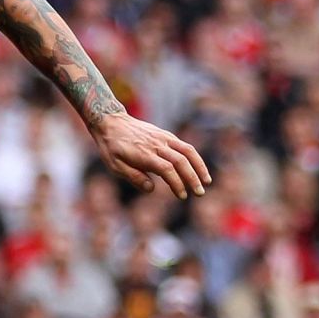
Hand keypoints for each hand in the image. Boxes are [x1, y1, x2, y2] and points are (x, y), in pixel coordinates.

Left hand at [92, 115, 211, 199]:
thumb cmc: (112, 147)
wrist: (111, 122)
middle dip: (192, 178)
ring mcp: (163, 138)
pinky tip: (199, 169)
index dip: (176, 183)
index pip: (166, 170)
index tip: (182, 195)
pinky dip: (195, 158)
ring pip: (187, 151)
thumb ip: (133, 177)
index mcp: (144, 154)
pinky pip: (184, 146)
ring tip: (207, 181)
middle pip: (180, 161)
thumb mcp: (115, 165)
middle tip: (199, 193)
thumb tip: (151, 189)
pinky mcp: (166, 135)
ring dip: (199, 167)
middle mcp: (156, 145)